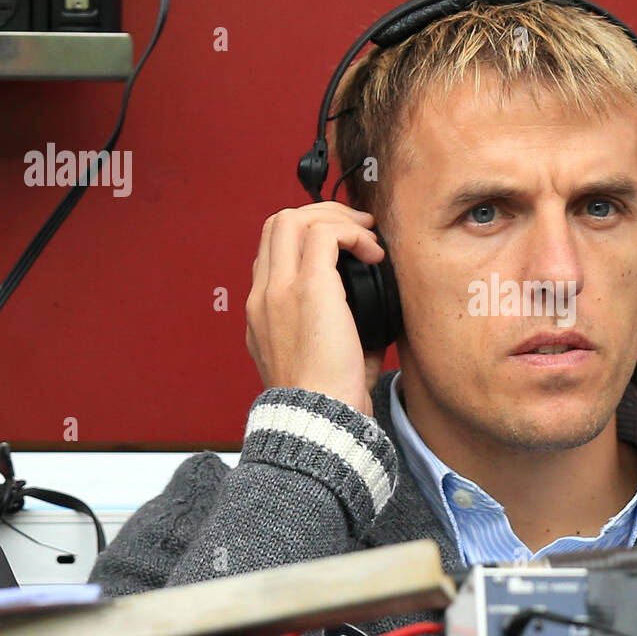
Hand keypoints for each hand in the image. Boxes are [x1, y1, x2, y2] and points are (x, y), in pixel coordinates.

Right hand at [245, 202, 386, 416]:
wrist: (319, 420)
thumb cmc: (327, 400)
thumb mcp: (320, 358)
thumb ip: (334, 328)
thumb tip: (371, 310)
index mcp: (262, 312)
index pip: (272, 252)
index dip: (308, 238)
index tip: (343, 247)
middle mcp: (264, 295)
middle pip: (278, 224)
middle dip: (322, 215)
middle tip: (358, 229)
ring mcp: (280, 289)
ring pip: (294, 218)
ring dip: (337, 218)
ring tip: (367, 235)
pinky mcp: (308, 289)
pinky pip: (325, 234)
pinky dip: (353, 234)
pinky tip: (374, 254)